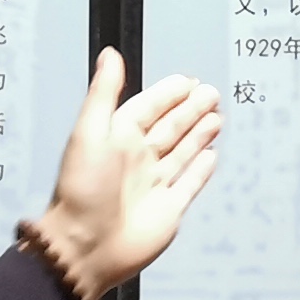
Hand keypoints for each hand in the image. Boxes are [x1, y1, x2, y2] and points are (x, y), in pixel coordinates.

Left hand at [26, 50, 222, 299]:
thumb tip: (110, 54)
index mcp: (118, 138)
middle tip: (211, 93)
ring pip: (182, 152)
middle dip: (191, 110)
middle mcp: (137, 159)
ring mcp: (154, 185)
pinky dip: (200, 170)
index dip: (168, 94)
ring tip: (216, 115)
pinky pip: (188, 184)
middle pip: (170, 127)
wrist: (86, 245)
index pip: (148, 108)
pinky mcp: (168, 210)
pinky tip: (211, 155)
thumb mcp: (90, 131)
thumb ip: (104, 92)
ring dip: (198, 133)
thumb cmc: (82, 189)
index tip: (188, 80)